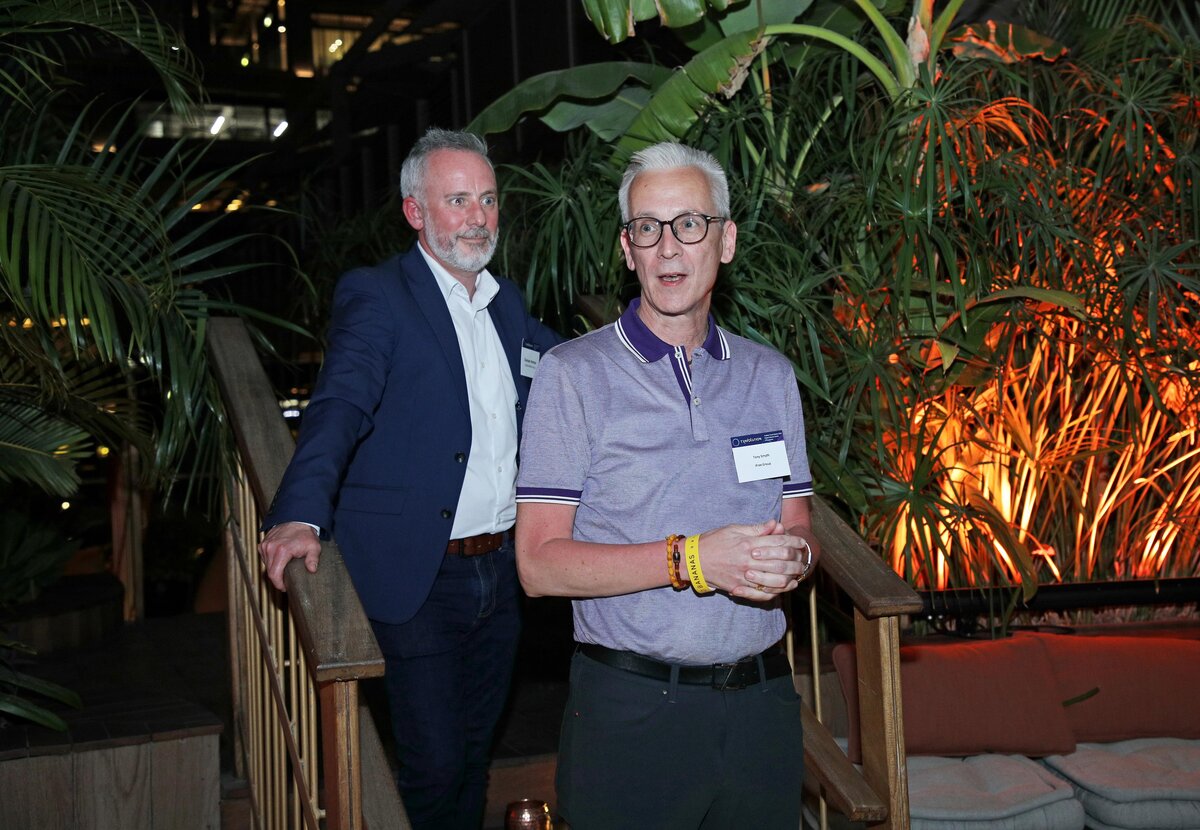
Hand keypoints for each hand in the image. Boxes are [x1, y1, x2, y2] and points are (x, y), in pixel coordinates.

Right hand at [258, 521, 321, 590]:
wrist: (297, 519)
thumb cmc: (306, 534)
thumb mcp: (314, 547)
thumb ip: (313, 559)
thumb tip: (312, 570)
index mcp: (282, 551)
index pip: (274, 575)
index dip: (279, 584)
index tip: (285, 588)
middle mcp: (270, 548)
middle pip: (270, 572)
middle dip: (277, 579)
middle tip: (286, 582)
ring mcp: (265, 545)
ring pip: (267, 565)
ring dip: (274, 570)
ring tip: (285, 570)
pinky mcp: (263, 544)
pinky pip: (265, 558)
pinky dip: (271, 562)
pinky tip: (280, 561)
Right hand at [690, 520, 808, 599]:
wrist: (693, 560)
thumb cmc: (713, 541)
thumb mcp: (734, 529)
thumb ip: (756, 529)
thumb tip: (775, 525)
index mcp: (747, 543)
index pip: (777, 543)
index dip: (793, 542)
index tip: (801, 543)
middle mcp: (747, 561)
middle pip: (780, 562)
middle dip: (795, 562)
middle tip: (803, 561)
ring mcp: (743, 576)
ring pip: (774, 581)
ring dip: (789, 579)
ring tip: (797, 576)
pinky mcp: (739, 588)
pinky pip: (760, 594)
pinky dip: (775, 593)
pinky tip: (783, 589)